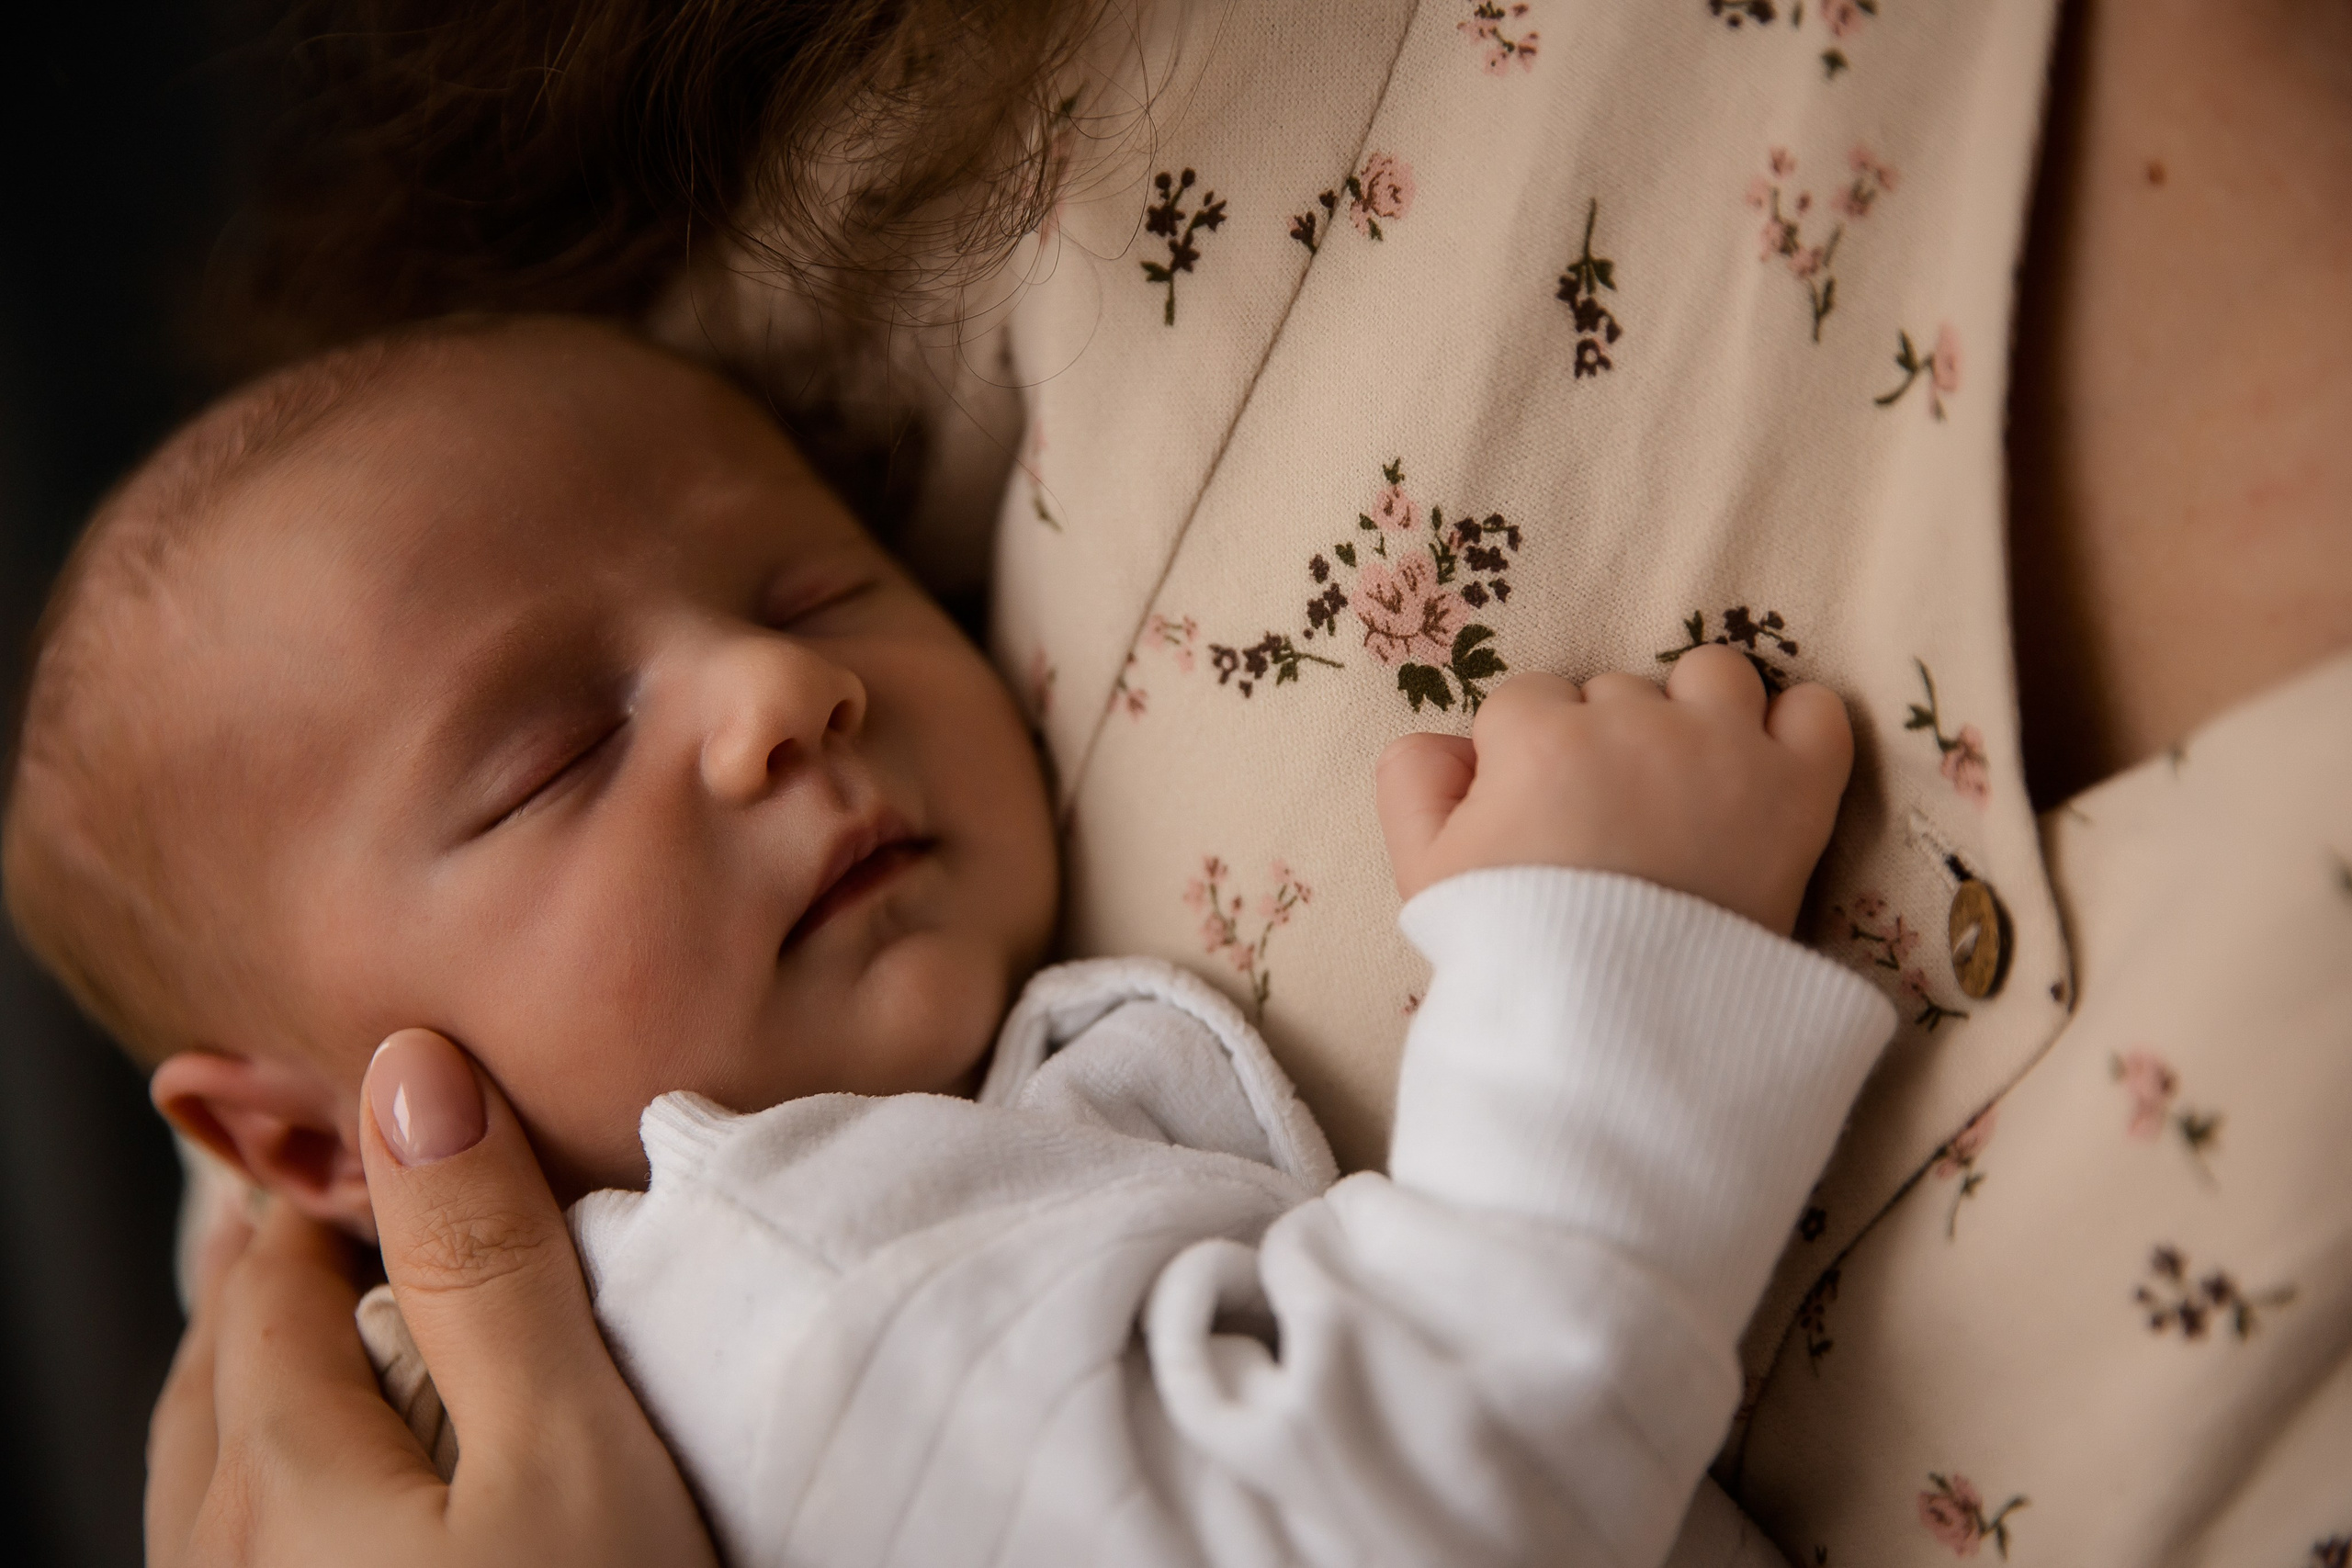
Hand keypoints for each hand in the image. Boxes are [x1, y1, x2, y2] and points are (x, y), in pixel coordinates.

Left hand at [146, 1030, 716, 1567]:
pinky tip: (375, 1494)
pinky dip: (299, 1484)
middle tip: (386, 1216)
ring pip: (222, 1473)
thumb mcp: (564, 1455)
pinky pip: (259, 1550)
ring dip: (288, 1390)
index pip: (272, 1275)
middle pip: (225, 1370)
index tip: (420, 1129)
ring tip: (370, 1340)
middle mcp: (216, 1560)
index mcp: (272, 1473)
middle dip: (297, 1281)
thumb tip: (414, 1073)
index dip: (345, 1186)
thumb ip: (485, 1270)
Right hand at [1375, 645, 1853, 933]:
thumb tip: (1447, 741)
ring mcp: (1722, 749)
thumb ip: (1411, 781)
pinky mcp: (1798, 788)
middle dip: (1606, 743)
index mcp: (1540, 737)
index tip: (1539, 817)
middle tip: (1609, 825)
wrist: (1616, 1031)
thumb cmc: (1513, 951)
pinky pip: (1817, 710)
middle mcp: (1634, 724)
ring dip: (1697, 715)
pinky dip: (1796, 732)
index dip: (1525, 759)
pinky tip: (1765, 771)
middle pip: (1615, 692)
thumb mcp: (1425, 871)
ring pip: (1711, 674)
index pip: (1526, 700)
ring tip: (1685, 786)